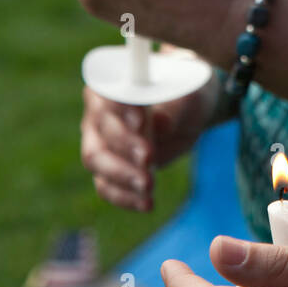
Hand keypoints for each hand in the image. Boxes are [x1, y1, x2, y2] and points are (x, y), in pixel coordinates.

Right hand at [81, 66, 219, 210]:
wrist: (191, 111)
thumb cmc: (187, 92)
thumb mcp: (190, 92)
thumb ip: (174, 105)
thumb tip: (159, 123)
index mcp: (115, 83)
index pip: (107, 95)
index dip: (120, 109)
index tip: (142, 121)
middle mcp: (99, 112)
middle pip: (99, 131)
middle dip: (123, 147)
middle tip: (150, 157)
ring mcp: (100, 141)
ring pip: (96, 161)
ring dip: (121, 176)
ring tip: (149, 187)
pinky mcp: (110, 166)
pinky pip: (106, 186)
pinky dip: (124, 197)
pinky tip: (146, 204)